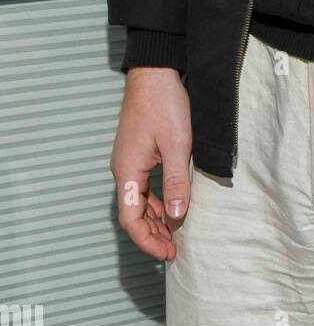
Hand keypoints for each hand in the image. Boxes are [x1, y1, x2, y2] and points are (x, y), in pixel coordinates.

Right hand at [110, 67, 191, 260]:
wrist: (155, 71)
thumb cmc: (165, 104)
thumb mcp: (178, 145)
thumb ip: (176, 182)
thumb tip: (177, 218)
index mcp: (127, 171)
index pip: (131, 219)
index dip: (148, 240)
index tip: (167, 254)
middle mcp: (123, 169)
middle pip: (133, 213)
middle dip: (152, 234)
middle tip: (174, 250)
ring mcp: (129, 160)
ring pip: (138, 200)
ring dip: (156, 218)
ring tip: (175, 233)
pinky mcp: (138, 151)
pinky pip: (143, 185)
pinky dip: (157, 200)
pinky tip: (172, 205)